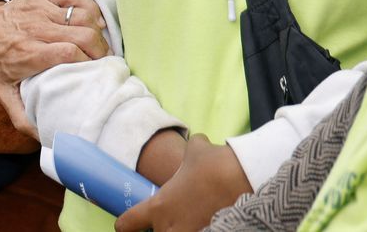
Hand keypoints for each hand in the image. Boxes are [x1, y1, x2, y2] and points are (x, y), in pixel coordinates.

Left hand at [0, 0, 108, 131]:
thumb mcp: (3, 91)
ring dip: (97, 31)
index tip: (94, 74)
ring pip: (82, 15)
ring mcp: (41, 10)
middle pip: (82, 35)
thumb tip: (42, 137)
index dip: (87, 63)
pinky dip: (89, 7)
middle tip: (103, 63)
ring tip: (99, 45)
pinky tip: (94, 21)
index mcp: (27, 53)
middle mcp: (36, 29)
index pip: (68, 54)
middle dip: (99, 50)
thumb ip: (22, 115)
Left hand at [114, 134, 253, 231]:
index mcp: (159, 206)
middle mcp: (170, 226)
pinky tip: (209, 220)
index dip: (124, 224)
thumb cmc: (213, 164)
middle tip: (168, 218)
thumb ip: (191, 150)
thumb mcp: (196, 149)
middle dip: (159, 228)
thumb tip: (198, 142)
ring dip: (179, 228)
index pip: (127, 223)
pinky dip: (202, 228)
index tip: (125, 225)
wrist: (242, 179)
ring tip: (190, 220)